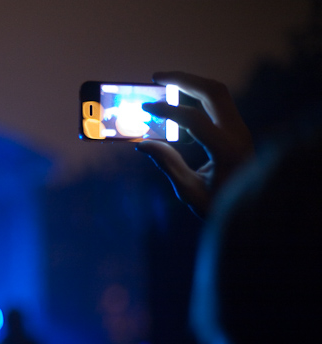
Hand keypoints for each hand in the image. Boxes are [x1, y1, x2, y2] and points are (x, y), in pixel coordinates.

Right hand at [137, 71, 253, 218]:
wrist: (254, 211)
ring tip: (165, 82)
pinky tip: (178, 98)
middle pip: (212, 92)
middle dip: (183, 80)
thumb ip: (167, 164)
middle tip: (156, 77)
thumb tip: (143, 143)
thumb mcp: (189, 191)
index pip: (194, 119)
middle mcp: (238, 133)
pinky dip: (197, 95)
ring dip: (192, 82)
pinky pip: (218, 103)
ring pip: (218, 92)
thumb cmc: (218, 205)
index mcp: (227, 150)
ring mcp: (241, 129)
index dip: (167, 110)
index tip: (145, 107)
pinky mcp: (238, 129)